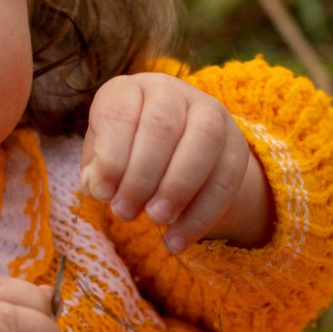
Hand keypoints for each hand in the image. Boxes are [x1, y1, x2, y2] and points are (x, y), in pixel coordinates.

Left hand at [82, 72, 272, 252]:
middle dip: (142, 175)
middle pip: (162, 125)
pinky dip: (201, 215)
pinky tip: (177, 241)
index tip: (102, 194)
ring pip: (204, 140)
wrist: (176, 156)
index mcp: (130, 90)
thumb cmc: (127, 156)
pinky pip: (226, 177)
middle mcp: (172, 92)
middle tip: (125, 213)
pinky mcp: (236, 146)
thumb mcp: (103, 160)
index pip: (120, 112)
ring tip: (156, 221)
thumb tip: (97, 187)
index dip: (111, 155)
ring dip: (178, 186)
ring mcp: (210, 114)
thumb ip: (96, 172)